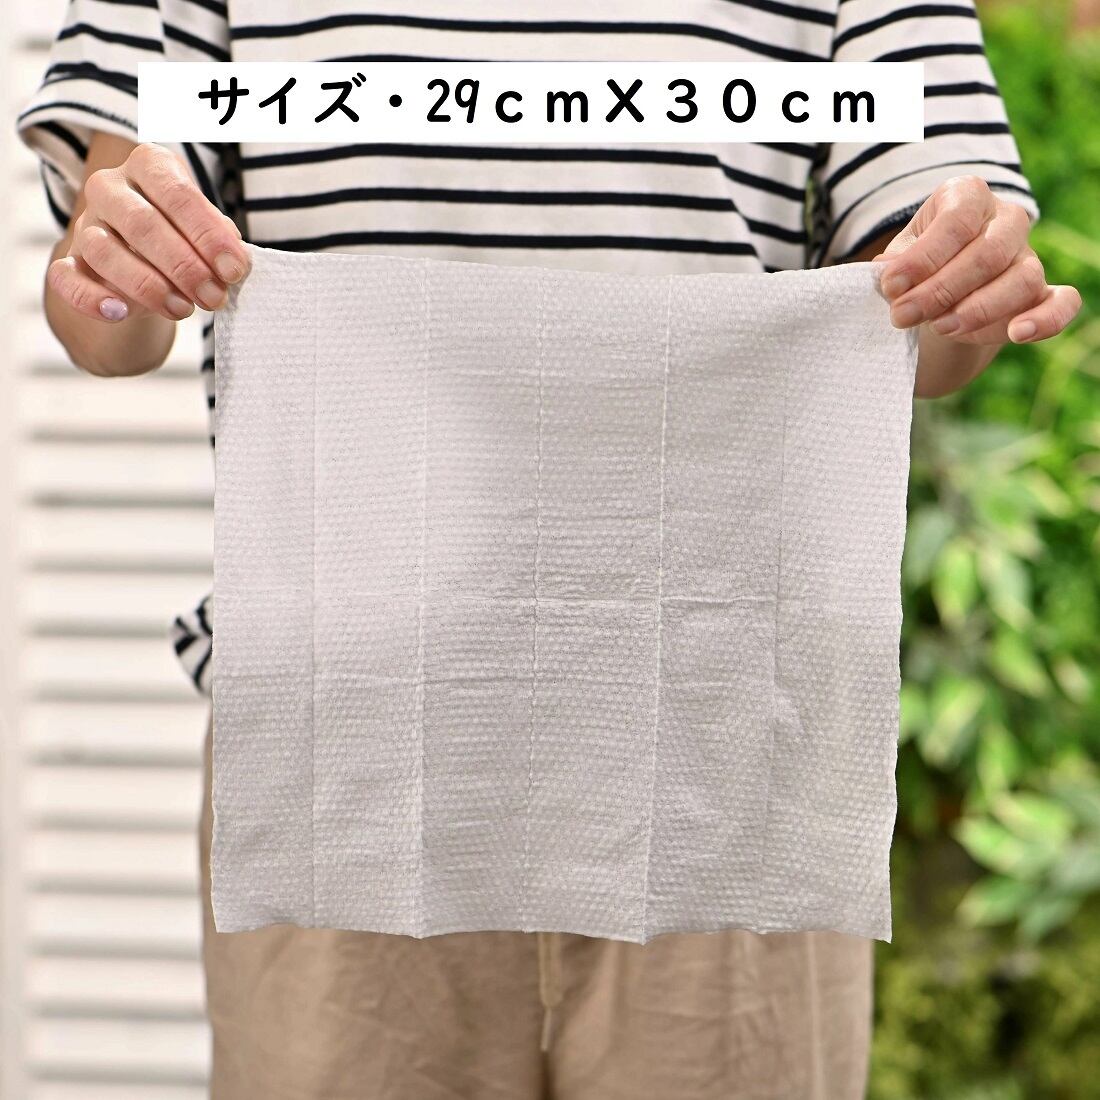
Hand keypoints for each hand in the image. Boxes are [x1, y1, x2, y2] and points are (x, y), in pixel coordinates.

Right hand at [47, 142, 249, 323]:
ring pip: (104, 251)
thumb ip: (221, 238)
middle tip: (214, 296)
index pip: (178, 193)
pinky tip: (119, 312)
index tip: (235, 270)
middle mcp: (110, 188)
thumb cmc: (188, 237)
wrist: (152, 260)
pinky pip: (65, 277)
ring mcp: (85, 224)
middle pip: (141, 223)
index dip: (208, 235)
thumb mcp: (209, 230)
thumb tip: (232, 261)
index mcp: (149, 166)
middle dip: (184, 266)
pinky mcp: (68, 260)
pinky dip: (90, 298)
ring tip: (184, 309)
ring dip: (148, 286)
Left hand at [874, 175, 1079, 344]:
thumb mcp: (899, 258)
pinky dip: (1045, 320)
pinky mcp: (1043, 293)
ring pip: (1021, 279)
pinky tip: (1018, 334)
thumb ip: (895, 265)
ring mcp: (1029, 256)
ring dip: (978, 309)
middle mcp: (1006, 221)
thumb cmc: (918, 266)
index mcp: (968, 197)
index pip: (956, 221)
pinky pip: (1062, 303)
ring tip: (939, 327)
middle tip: (903, 316)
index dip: (923, 258)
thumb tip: (889, 277)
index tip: (891, 286)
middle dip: (940, 290)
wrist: (940, 292)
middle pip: (987, 254)